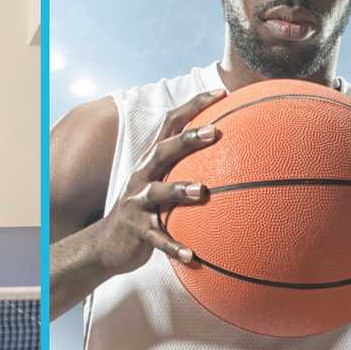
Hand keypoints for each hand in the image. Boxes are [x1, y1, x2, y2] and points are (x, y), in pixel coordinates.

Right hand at [95, 89, 225, 276]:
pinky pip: (157, 238)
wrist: (108, 244)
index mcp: (153, 162)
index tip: (223, 93)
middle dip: (188, 139)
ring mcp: (137, 202)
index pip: (172, 125)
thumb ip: (192, 172)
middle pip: (163, 150)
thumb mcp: (166, 189)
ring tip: (202, 192)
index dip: (194, 106)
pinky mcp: (137, 230)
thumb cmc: (149, 213)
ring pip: (157, 192)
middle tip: (215, 131)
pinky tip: (192, 256)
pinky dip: (173, 246)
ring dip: (179, 190)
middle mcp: (143, 176)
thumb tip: (242, 164)